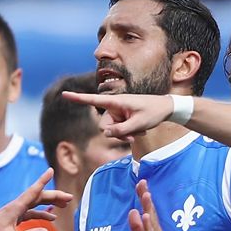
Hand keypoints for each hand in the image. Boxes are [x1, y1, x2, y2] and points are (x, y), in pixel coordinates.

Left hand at [0, 155, 72, 230]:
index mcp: (14, 209)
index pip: (32, 192)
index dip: (42, 181)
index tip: (50, 170)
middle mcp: (15, 207)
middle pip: (38, 197)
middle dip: (54, 195)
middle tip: (70, 197)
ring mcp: (14, 212)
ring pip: (35, 203)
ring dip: (50, 203)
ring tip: (65, 205)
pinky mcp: (13, 218)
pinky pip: (31, 213)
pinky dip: (42, 213)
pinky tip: (51, 217)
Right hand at [61, 90, 175, 141]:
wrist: (166, 109)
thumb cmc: (153, 112)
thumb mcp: (138, 123)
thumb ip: (121, 130)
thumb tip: (106, 134)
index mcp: (116, 102)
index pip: (93, 100)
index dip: (78, 98)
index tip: (64, 94)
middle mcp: (114, 107)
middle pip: (105, 127)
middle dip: (117, 134)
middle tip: (133, 136)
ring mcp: (118, 114)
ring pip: (113, 132)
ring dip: (126, 135)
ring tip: (141, 130)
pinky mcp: (123, 119)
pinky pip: (120, 132)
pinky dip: (130, 133)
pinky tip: (142, 129)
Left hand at [125, 180, 184, 230]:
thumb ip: (137, 228)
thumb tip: (133, 212)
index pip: (147, 211)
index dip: (144, 197)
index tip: (141, 182)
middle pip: (151, 213)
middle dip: (146, 198)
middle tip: (143, 182)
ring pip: (152, 223)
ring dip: (149, 209)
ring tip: (146, 195)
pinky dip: (148, 228)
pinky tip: (146, 217)